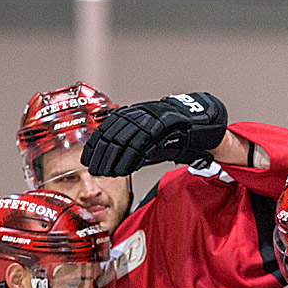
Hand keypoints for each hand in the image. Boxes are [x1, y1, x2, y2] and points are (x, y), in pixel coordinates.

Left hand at [82, 92, 227, 175]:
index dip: (95, 145)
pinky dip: (129, 158)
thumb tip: (118, 163)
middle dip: (101, 155)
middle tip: (95, 170)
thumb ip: (135, 148)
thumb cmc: (175, 134)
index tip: (87, 160)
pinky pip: (141, 143)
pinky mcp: (162, 125)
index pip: (105, 129)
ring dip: (113, 159)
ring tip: (107, 173)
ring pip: (124, 140)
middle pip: (111, 134)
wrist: (200, 123)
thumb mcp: (150, 139)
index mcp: (132, 114)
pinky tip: (123, 170)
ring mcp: (150, 118)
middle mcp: (138, 114)